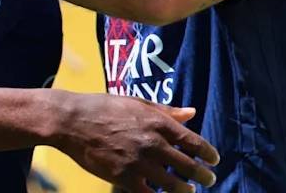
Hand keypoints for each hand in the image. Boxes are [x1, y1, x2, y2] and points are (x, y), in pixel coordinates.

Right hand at [56, 93, 217, 192]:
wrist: (72, 120)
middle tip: (209, 179)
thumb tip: (191, 112)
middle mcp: (152, 143)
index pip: (194, 142)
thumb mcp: (137, 102)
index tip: (214, 159)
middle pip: (189, 166)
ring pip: (174, 184)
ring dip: (186, 190)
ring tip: (189, 190)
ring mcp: (139, 162)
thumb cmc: (104, 107)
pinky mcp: (124, 178)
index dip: (208, 153)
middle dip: (203, 175)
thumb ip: (166, 111)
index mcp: (157, 122)